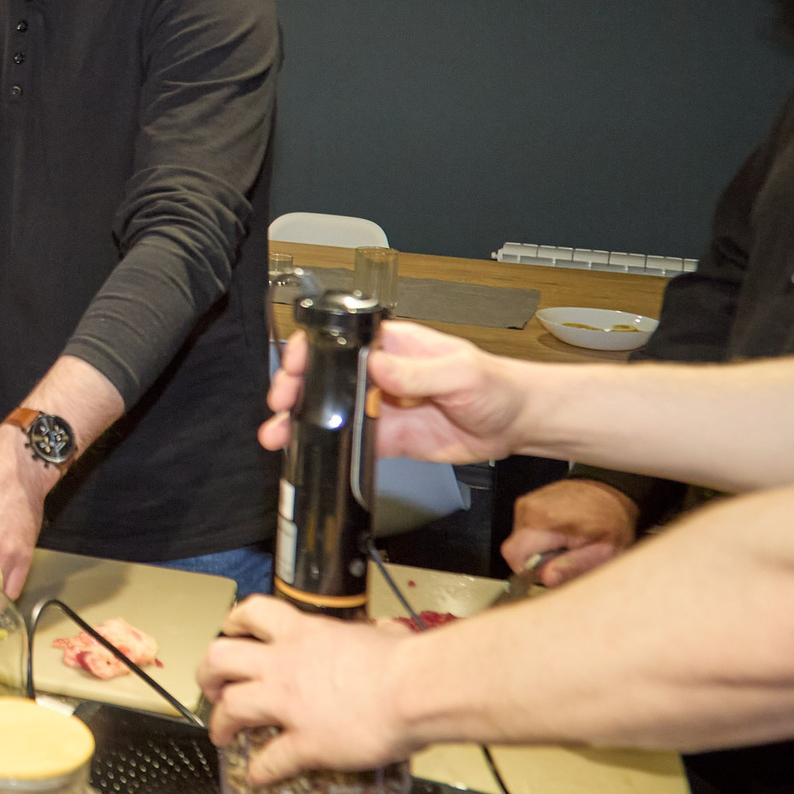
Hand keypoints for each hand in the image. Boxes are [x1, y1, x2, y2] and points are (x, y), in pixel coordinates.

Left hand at [198, 596, 413, 778]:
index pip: (255, 614)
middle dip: (208, 672)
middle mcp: (286, 664)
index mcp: (305, 634)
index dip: (234, 622)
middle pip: (221, 657)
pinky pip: (270, 759)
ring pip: (232, 707)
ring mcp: (289, 704)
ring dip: (220, 722)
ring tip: (220, 733)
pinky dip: (259, 770)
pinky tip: (256, 776)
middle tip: (210, 684)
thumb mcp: (385, 635)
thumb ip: (377, 634)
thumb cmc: (406, 662)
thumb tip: (388, 633)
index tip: (231, 631)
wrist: (415, 689)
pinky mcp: (304, 742)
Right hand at [261, 322, 529, 463]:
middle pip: (325, 376)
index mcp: (392, 345)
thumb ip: (416, 372)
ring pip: (332, 411)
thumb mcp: (458, 372)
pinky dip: (328, 448)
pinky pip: (352, 442)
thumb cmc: (494, 384)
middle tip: (280, 404)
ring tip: (278, 435)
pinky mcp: (388, 437)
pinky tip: (309, 453)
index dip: (311, 351)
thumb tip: (376, 366)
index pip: (339, 340)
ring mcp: (381, 405)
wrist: (515, 423)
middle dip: (295, 388)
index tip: (296, 367)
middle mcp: (380, 373)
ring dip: (302, 422)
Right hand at [503, 479, 639, 585]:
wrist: (610, 493)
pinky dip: (538, 537)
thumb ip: (573, 567)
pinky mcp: (526, 503)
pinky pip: (522, 531)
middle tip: (564, 555)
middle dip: (536, 560)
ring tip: (564, 543)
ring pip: (518, 541)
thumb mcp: (603, 553)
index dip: (529, 570)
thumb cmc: (610, 522)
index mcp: (545, 521)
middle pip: (515, 550)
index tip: (550, 569)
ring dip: (537, 549)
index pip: (513, 555)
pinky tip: (558, 533)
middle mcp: (530, 508)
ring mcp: (526, 503)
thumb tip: (546, 578)